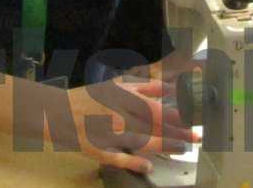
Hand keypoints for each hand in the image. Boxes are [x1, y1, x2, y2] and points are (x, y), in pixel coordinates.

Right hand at [63, 77, 198, 173]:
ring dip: (163, 146)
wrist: (55, 112)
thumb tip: (169, 87)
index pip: (155, 107)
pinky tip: (149, 166)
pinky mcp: (97, 150)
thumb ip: (143, 86)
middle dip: (177, 132)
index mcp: (122, 97)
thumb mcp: (115, 85)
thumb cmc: (89, 97)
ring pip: (140, 141)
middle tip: (197, 137)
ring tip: (181, 150)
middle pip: (152, 125)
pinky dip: (134, 162)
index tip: (193, 118)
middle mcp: (117, 115)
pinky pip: (118, 158)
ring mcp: (107, 134)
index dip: (176, 114)